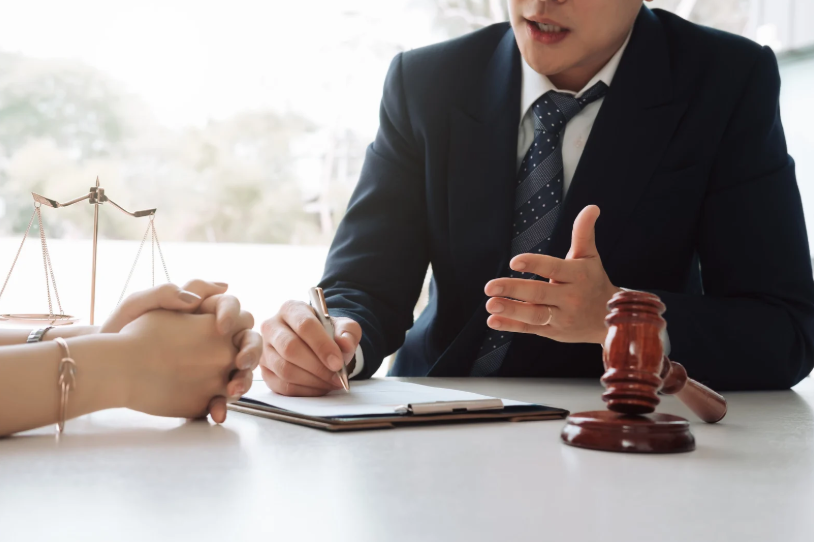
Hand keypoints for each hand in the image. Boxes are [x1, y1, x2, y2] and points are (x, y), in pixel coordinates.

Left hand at [102, 280, 261, 421]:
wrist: (107, 365)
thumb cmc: (122, 329)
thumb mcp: (139, 305)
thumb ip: (166, 294)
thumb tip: (196, 300)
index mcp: (203, 312)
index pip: (231, 306)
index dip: (231, 314)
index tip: (220, 327)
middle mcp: (214, 338)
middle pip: (247, 339)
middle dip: (251, 351)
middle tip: (240, 362)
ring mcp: (212, 366)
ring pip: (240, 371)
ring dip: (244, 381)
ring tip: (231, 391)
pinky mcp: (204, 390)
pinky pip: (220, 397)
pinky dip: (222, 406)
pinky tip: (216, 413)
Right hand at [260, 300, 360, 396]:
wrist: (317, 345)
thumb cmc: (328, 333)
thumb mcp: (344, 327)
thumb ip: (348, 332)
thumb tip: (345, 344)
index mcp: (291, 309)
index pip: (304, 325)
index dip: (322, 345)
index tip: (338, 362)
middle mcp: (272, 326)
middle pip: (290, 348)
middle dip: (317, 366)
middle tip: (337, 376)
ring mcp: (265, 350)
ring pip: (285, 369)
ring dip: (312, 380)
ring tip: (331, 382)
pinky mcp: (265, 371)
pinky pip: (282, 386)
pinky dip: (305, 390)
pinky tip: (320, 387)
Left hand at [484, 205, 620, 343]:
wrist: (609, 319)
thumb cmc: (593, 281)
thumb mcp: (589, 257)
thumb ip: (583, 233)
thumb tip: (591, 207)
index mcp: (577, 276)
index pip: (554, 269)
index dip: (535, 264)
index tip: (514, 261)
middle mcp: (569, 298)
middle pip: (539, 294)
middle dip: (514, 290)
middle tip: (489, 286)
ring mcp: (560, 317)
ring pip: (534, 315)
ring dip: (511, 311)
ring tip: (490, 305)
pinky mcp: (552, 332)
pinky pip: (529, 329)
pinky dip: (511, 326)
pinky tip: (492, 321)